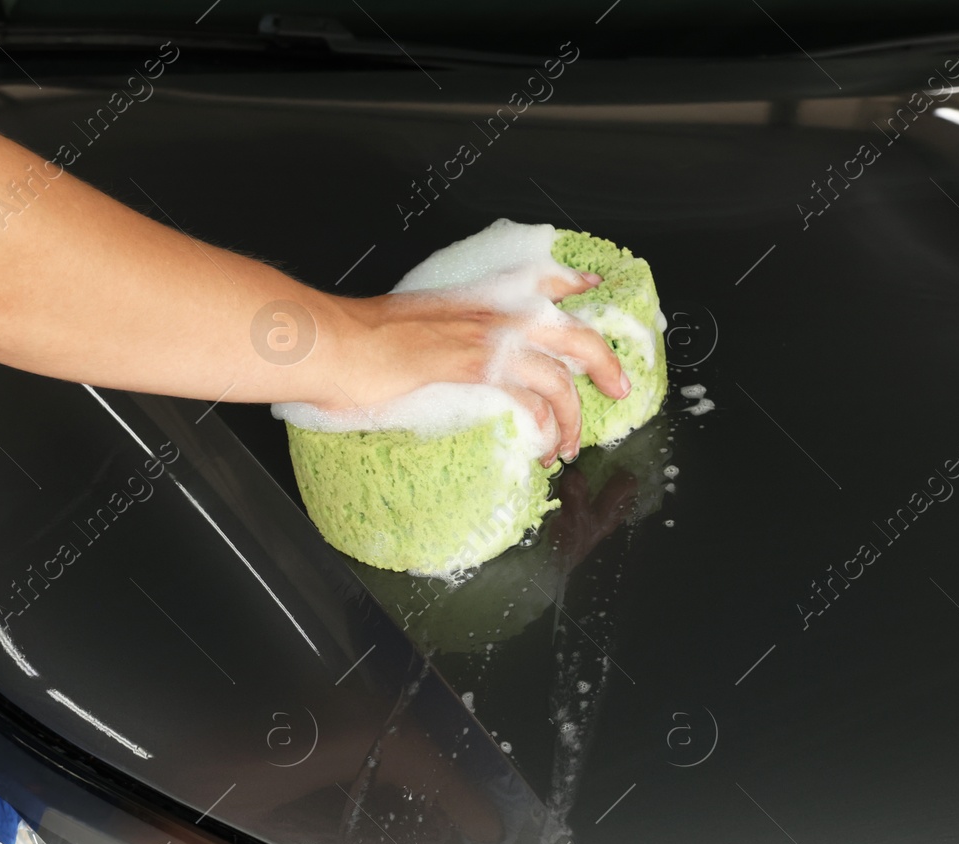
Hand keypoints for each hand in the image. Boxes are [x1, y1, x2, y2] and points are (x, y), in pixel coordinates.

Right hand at [317, 269, 630, 464]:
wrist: (340, 343)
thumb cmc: (367, 336)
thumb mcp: (418, 317)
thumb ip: (451, 327)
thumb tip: (454, 350)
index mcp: (484, 294)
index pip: (548, 279)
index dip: (578, 284)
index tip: (593, 287)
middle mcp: (499, 311)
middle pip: (577, 334)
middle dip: (606, 365)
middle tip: (618, 389)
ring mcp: (495, 339)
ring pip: (562, 380)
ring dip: (572, 419)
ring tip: (569, 446)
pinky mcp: (484, 370)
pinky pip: (534, 405)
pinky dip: (544, 432)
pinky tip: (541, 449)